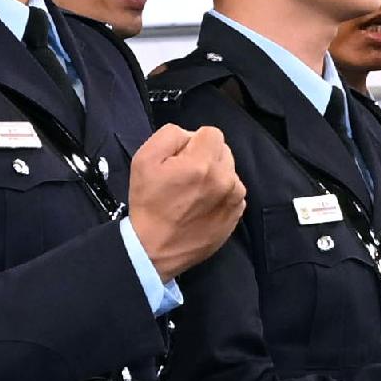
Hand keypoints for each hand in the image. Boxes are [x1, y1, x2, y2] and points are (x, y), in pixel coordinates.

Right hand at [128, 123, 245, 277]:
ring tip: (193, 192)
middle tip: (185, 175)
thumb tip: (190, 135)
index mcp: (202, 163)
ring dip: (215, 175)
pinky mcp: (236, 214)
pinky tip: (202, 205)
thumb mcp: (144, 158)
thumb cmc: (148, 203)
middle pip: (223, 151)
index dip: (193, 141)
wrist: (154, 247)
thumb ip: (171, 135)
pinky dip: (221, 193)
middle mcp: (225, 179)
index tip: (181, 157)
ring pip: (230, 171)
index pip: (212, 133)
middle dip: (205, 156)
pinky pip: (234, 192)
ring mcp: (234, 199)